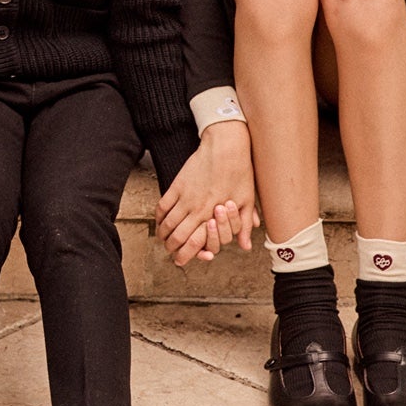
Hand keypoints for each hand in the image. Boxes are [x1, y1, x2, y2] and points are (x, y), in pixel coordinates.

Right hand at [156, 122, 257, 267]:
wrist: (225, 145)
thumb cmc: (239, 171)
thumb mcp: (247, 200)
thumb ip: (243, 225)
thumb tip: (245, 246)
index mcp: (212, 214)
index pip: (195, 241)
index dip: (187, 254)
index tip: (182, 260)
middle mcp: (195, 207)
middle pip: (177, 236)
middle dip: (173, 249)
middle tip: (171, 254)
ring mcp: (184, 196)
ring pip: (167, 222)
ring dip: (164, 235)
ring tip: (164, 241)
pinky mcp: (177, 184)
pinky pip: (162, 205)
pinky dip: (159, 217)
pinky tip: (160, 222)